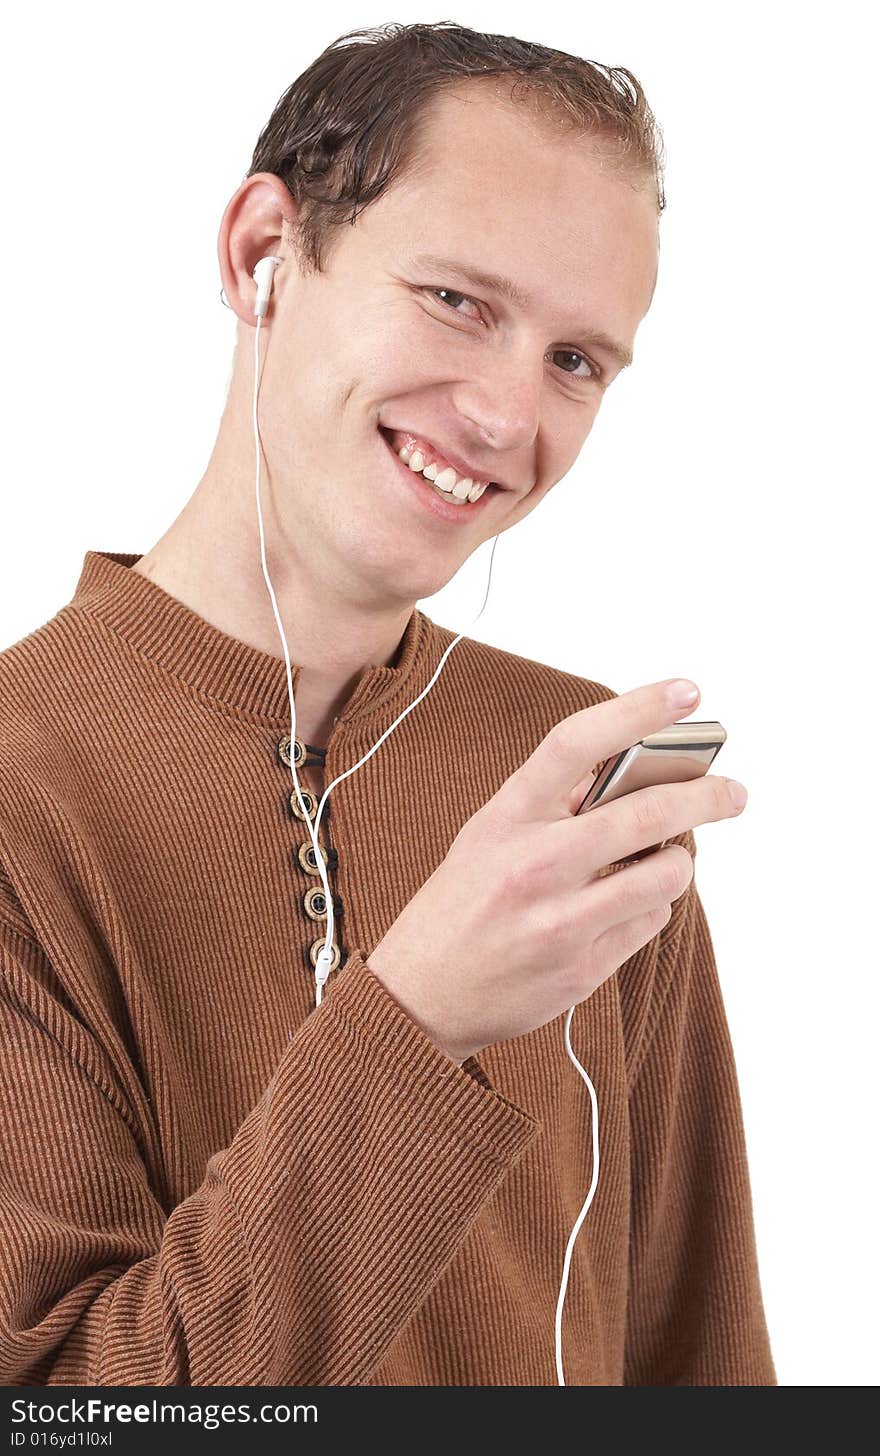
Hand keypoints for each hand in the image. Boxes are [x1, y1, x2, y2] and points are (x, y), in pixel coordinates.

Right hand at [366, 679, 746, 1064]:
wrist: (420, 998)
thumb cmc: (460, 905)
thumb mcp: (489, 837)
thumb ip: (552, 806)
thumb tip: (632, 771)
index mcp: (506, 818)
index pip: (577, 743)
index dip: (639, 709)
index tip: (687, 692)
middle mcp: (533, 865)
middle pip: (645, 814)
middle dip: (705, 796)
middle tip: (734, 792)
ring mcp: (559, 921)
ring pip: (665, 875)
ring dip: (679, 862)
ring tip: (667, 858)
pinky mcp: (582, 968)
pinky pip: (650, 921)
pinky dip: (651, 906)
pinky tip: (626, 905)